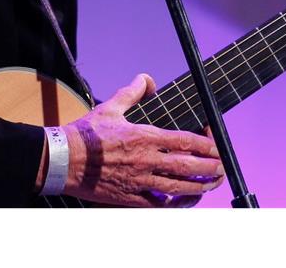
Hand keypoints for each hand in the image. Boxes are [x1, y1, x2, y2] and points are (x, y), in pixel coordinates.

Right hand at [61, 73, 223, 206]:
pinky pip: (158, 206)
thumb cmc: (86, 134)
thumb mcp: (111, 107)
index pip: (184, 141)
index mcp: (144, 137)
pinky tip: (184, 201)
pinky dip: (175, 205)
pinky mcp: (129, 198)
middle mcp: (145, 161)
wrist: (63, 160)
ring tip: (212, 184)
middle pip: (187, 167)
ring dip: (199, 187)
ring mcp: (139, 182)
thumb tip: (147, 79)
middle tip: (222, 167)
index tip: (216, 145)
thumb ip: (132, 92)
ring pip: (178, 188)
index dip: (205, 144)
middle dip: (210, 168)